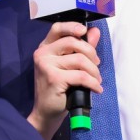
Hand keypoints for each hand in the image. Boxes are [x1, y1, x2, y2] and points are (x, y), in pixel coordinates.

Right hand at [27, 21, 101, 139]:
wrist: (46, 113)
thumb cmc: (59, 90)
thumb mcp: (69, 66)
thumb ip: (81, 48)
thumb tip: (94, 32)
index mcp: (45, 48)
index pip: (57, 28)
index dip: (72, 26)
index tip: (84, 31)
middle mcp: (42, 54)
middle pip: (73, 42)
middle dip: (91, 54)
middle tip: (96, 66)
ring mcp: (46, 65)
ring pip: (80, 60)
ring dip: (94, 71)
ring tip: (96, 80)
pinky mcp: (53, 78)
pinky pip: (81, 76)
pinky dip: (93, 83)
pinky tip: (96, 89)